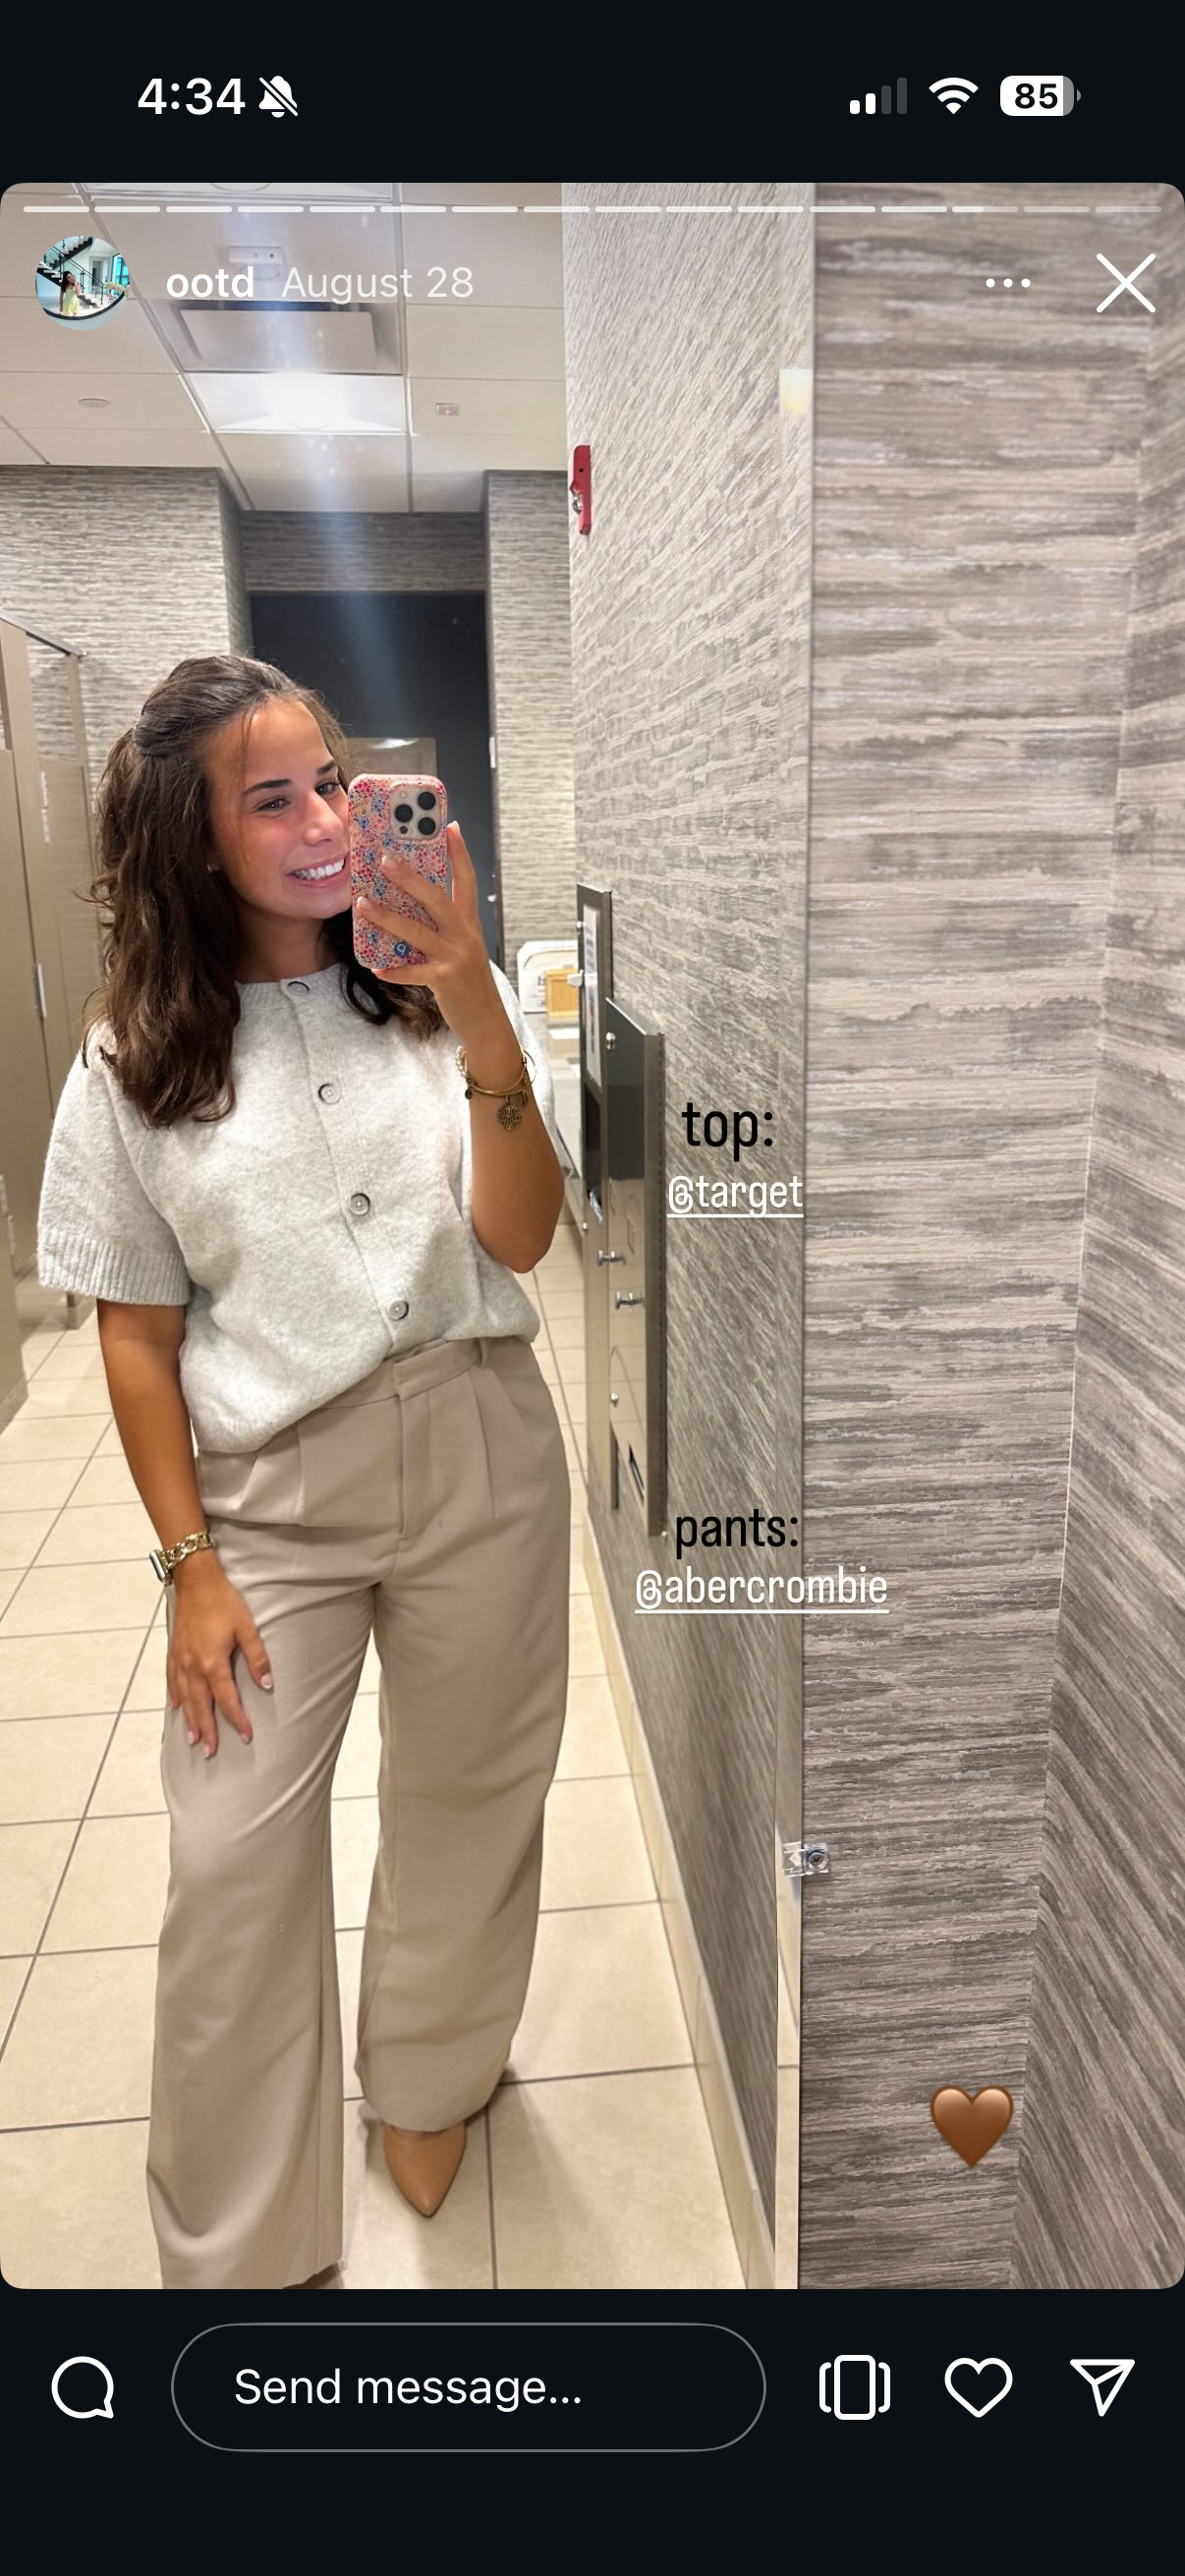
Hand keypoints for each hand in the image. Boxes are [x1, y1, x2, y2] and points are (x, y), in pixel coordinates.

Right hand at [166, 1558, 272, 1758]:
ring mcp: (180, 1660)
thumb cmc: (223, 1602)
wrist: (195, 1580)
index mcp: (213, 1663)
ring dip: (190, 1720)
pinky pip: (172, 1681)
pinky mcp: (173, 1651)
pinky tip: (177, 1707)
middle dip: (208, 1730)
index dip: (238, 1720)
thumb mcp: (247, 1627)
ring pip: (185, 1698)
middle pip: (202, 1706)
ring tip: (193, 1739)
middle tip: (211, 1751)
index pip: (227, 1700)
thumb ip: (257, 1657)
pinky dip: (176, 1697)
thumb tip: (266, 1684)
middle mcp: (193, 1667)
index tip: (246, 1736)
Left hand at [355, 821, 499, 1048]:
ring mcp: (454, 957)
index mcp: (469, 923)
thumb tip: (407, 906)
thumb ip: (442, 926)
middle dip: (410, 877)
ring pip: (417, 931)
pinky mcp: (444, 980)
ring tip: (363, 904)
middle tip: (385, 859)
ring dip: (388, 917)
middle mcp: (464, 935)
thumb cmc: (468, 981)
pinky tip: (376, 967)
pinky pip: (413, 972)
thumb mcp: (462, 946)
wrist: (486, 1020)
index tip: (449, 827)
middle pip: (437, 898)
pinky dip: (394, 970)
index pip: (466, 880)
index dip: (459, 853)